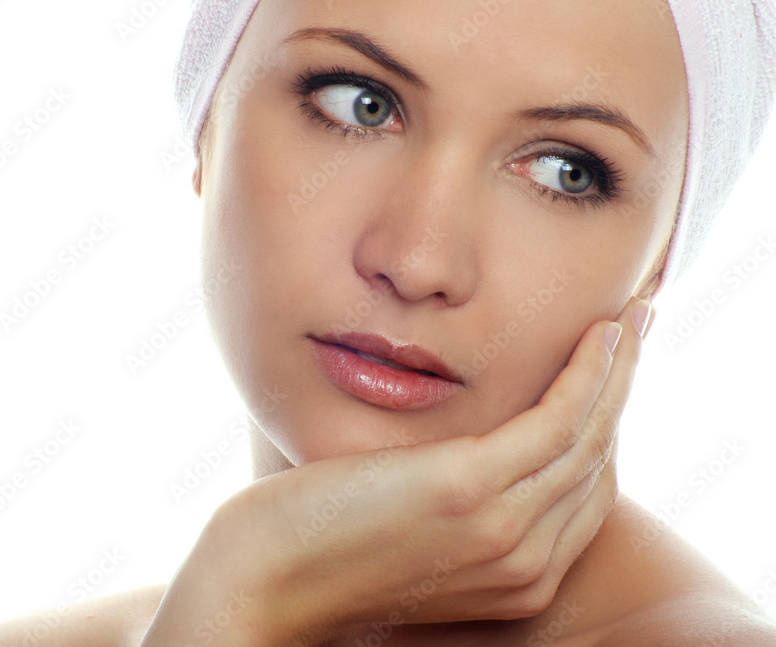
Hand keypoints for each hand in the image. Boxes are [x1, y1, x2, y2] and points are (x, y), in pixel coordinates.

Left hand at [141, 297, 653, 645]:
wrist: (263, 578)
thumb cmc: (320, 544)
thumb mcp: (409, 526)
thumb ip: (458, 501)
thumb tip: (474, 449)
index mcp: (516, 578)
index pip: (585, 491)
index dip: (602, 426)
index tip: (605, 374)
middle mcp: (526, 564)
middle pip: (598, 462)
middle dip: (622, 390)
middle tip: (634, 330)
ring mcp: (504, 531)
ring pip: (589, 436)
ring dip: (617, 370)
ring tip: (628, 318)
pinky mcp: (473, 493)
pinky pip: (558, 421)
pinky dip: (588, 373)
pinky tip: (596, 335)